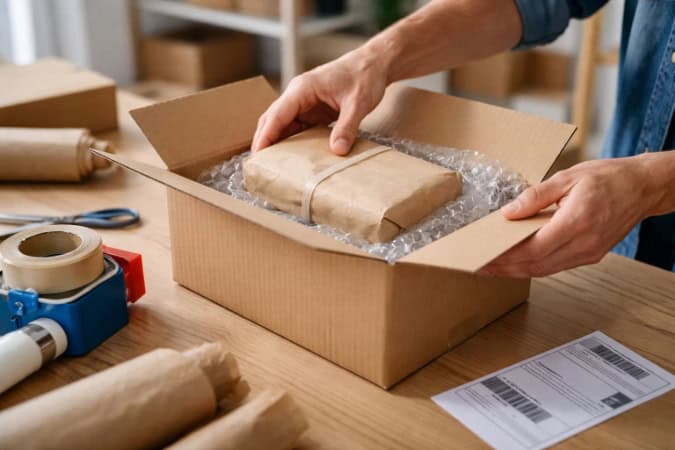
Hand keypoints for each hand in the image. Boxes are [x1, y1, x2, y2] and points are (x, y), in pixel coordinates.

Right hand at [251, 48, 387, 154]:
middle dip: (264, 140)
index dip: (265, 135)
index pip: (277, 114)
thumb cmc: (364, 76)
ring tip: (272, 166)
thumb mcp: (358, 103)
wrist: (374, 65)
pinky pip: (297, 127)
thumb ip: (346, 127)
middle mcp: (298, 95)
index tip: (258, 155)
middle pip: (273, 119)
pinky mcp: (313, 110)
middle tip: (260, 165)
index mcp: (302, 89)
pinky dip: (292, 141)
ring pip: (283, 125)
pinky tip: (292, 158)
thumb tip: (338, 150)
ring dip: (277, 142)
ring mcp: (304, 103)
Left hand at [480, 156, 656, 277]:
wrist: (643, 187)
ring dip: (517, 271)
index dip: (505, 258)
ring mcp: (589, 253)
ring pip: (545, 270)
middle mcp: (584, 243)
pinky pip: (556, 266)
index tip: (484, 258)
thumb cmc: (608, 178)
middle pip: (536, 265)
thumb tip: (508, 212)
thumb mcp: (567, 177)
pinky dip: (534, 266)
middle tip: (479, 266)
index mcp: (577, 222)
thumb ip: (535, 196)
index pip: (533, 249)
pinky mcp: (591, 255)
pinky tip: (517, 262)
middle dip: (505, 268)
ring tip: (492, 267)